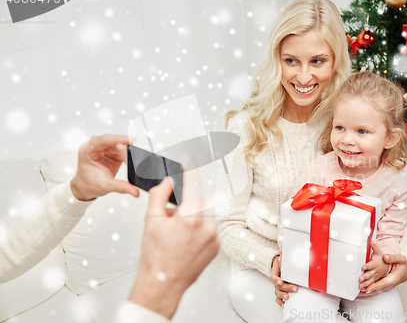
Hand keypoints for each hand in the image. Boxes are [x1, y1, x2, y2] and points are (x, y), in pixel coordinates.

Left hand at [70, 134, 138, 200]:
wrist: (85, 187)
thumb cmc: (88, 183)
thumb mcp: (105, 186)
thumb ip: (120, 187)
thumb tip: (133, 190)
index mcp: (87, 151)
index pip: (103, 140)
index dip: (118, 139)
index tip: (131, 140)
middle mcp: (94, 146)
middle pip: (113, 141)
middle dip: (125, 148)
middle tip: (135, 156)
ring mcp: (103, 148)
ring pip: (120, 144)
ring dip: (127, 152)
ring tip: (131, 162)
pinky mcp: (111, 151)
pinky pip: (123, 149)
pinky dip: (128, 155)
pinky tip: (130, 161)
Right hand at [128, 174, 219, 318]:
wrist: (162, 284)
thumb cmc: (156, 258)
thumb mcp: (151, 221)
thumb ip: (160, 195)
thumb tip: (168, 182)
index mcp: (191, 218)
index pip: (194, 184)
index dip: (190, 169)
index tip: (190, 160)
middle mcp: (207, 226)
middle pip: (202, 199)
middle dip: (189, 200)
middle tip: (173, 213)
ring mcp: (214, 238)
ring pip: (207, 213)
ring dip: (194, 214)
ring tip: (178, 229)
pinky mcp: (216, 246)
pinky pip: (211, 227)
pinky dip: (200, 227)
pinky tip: (185, 239)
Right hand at [270, 250, 297, 306]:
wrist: (280, 263)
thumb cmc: (283, 260)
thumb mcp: (282, 255)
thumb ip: (282, 252)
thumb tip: (282, 250)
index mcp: (275, 272)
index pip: (273, 277)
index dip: (276, 280)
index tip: (281, 281)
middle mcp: (276, 280)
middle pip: (277, 286)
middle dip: (286, 288)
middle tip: (295, 288)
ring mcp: (277, 286)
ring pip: (277, 293)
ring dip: (283, 295)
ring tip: (288, 297)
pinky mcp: (280, 290)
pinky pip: (278, 298)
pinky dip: (280, 301)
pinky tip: (284, 303)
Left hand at [357, 252, 406, 296]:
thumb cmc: (404, 265)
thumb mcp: (400, 259)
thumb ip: (392, 258)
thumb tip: (385, 257)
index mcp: (394, 278)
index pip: (383, 283)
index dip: (375, 286)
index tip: (367, 289)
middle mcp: (390, 284)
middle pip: (378, 289)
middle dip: (368, 291)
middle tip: (359, 291)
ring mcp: (388, 286)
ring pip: (377, 291)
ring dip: (367, 293)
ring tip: (358, 293)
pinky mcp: (385, 286)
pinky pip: (377, 290)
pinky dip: (370, 291)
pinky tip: (362, 292)